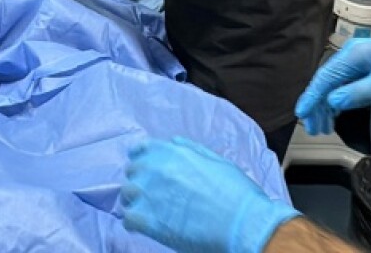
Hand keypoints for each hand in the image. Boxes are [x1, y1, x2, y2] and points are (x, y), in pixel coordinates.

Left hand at [122, 137, 298, 252]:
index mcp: (171, 152)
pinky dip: (136, 224)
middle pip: (132, 173)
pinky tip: (150, 227)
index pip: (140, 149)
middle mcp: (155, 168)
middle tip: (156, 196)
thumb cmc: (236, 193)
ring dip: (137, 201)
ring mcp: (149, 194)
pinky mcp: (148, 220)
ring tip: (153, 212)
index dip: (143, 160)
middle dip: (142, 182)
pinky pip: (128, 219)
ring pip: (127, 195)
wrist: (244, 224)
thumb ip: (190, 149)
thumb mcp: (216, 160)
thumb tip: (173, 142)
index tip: (148, 171)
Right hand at [295, 29, 370, 134]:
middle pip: (327, 81)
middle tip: (313, 128)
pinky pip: (348, 85)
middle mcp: (355, 55)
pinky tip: (337, 112)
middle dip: (318, 105)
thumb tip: (333, 102)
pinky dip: (340, 100)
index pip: (325, 77)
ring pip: (337, 85)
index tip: (301, 114)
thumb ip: (358, 93)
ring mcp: (363, 62)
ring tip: (324, 126)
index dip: (311, 97)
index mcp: (354, 54)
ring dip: (328, 105)